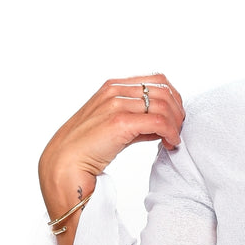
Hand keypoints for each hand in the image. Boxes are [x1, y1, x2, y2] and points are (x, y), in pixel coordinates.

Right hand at [38, 74, 185, 244]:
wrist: (64, 164)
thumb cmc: (87, 149)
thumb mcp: (114, 127)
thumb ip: (137, 121)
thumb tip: (162, 126)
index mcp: (113, 86)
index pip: (157, 79)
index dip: (174, 97)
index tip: (177, 117)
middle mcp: (114, 91)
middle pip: (164, 90)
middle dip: (178, 111)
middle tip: (179, 130)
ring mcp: (116, 105)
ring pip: (165, 106)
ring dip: (176, 124)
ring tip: (174, 140)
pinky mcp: (120, 122)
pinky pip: (160, 122)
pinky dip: (171, 134)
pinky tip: (170, 145)